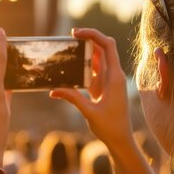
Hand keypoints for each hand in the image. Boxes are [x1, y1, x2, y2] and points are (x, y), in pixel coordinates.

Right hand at [50, 28, 132, 146]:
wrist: (121, 139)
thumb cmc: (110, 127)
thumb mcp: (89, 112)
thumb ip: (72, 98)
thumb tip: (53, 90)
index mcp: (114, 77)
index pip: (107, 46)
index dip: (93, 35)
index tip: (76, 33)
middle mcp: (113, 75)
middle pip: (102, 48)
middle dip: (87, 39)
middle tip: (70, 37)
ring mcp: (109, 80)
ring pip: (97, 58)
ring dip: (84, 52)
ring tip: (67, 49)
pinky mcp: (103, 87)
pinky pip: (93, 71)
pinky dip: (82, 66)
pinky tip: (70, 67)